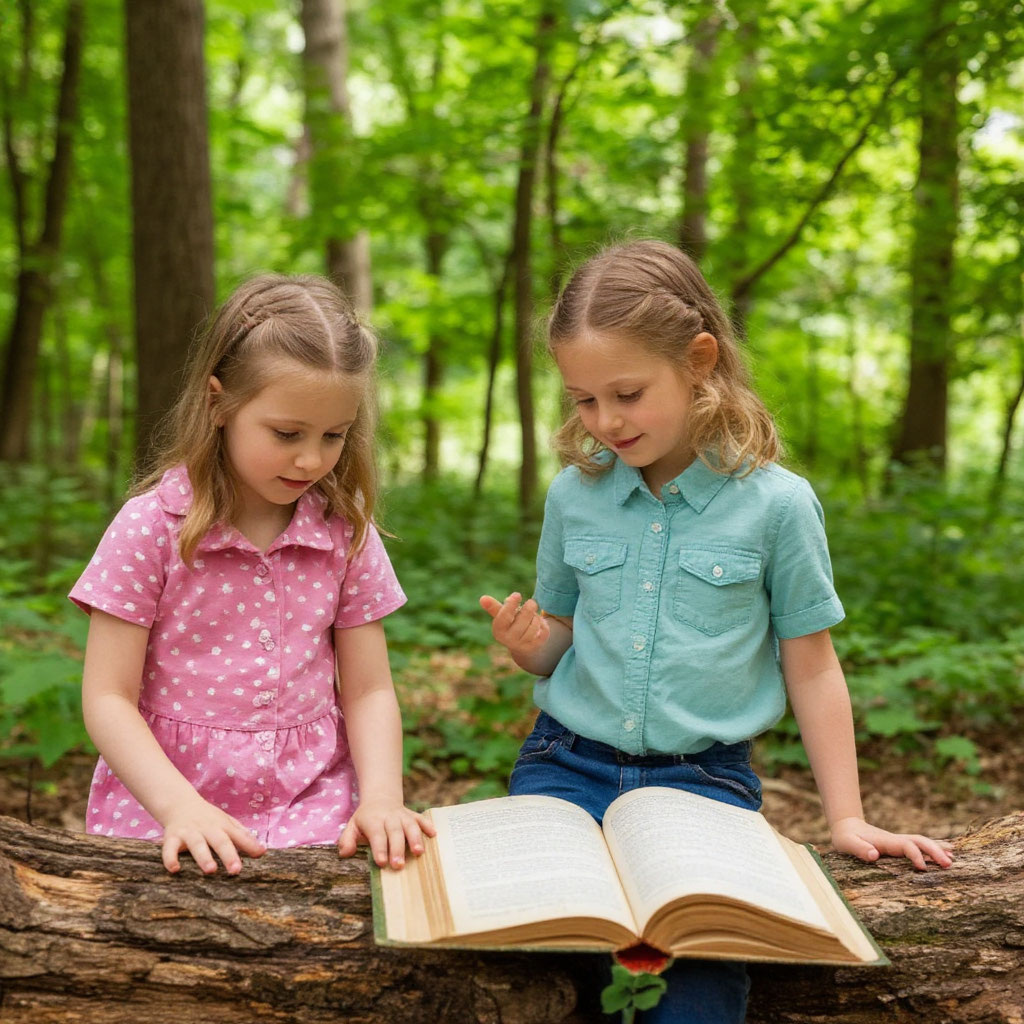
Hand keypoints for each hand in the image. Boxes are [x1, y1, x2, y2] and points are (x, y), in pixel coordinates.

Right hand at [160, 796, 265, 874]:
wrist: (179, 803)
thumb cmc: (208, 818)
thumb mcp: (226, 822)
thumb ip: (243, 836)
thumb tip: (262, 851)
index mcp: (222, 826)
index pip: (238, 835)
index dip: (249, 845)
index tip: (260, 855)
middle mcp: (207, 828)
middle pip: (219, 841)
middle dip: (228, 855)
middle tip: (236, 870)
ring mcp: (189, 832)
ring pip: (197, 845)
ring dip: (204, 857)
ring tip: (211, 870)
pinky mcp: (172, 838)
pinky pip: (169, 849)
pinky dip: (170, 858)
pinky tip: (174, 869)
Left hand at [337, 800, 435, 869]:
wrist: (380, 799)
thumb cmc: (365, 819)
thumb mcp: (352, 826)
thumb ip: (346, 840)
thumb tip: (345, 853)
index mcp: (373, 820)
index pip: (377, 835)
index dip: (379, 848)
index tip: (381, 862)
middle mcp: (389, 817)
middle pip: (395, 832)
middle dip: (397, 848)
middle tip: (398, 865)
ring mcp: (403, 815)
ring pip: (410, 825)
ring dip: (415, 838)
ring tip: (419, 853)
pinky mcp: (413, 815)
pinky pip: (421, 819)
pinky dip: (428, 825)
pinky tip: (433, 835)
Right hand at [480, 592, 548, 659]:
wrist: (521, 645)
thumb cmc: (510, 624)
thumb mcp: (501, 616)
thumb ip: (494, 607)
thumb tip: (482, 598)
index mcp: (498, 630)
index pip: (504, 616)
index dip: (511, 604)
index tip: (517, 594)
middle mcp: (508, 640)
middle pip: (523, 619)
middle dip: (529, 607)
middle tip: (532, 602)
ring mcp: (522, 645)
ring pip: (534, 625)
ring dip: (536, 616)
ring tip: (533, 615)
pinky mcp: (535, 647)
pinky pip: (543, 631)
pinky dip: (543, 624)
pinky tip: (539, 624)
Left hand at [830, 816, 953, 869]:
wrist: (846, 826)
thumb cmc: (845, 838)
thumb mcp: (847, 843)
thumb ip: (859, 849)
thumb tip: (874, 855)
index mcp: (885, 842)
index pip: (906, 846)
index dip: (915, 855)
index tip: (923, 868)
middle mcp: (895, 840)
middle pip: (919, 841)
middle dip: (934, 851)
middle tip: (950, 864)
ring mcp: (899, 841)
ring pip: (922, 842)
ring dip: (937, 849)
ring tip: (953, 860)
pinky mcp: (900, 845)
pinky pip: (920, 845)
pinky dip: (934, 848)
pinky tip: (948, 852)